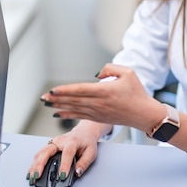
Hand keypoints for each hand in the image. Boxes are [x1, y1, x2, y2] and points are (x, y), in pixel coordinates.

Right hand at [26, 121, 100, 185]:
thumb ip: (84, 163)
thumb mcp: (91, 152)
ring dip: (35, 165)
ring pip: (40, 153)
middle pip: (47, 151)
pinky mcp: (49, 146)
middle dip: (40, 165)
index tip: (62, 176)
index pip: (67, 153)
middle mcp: (60, 141)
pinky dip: (34, 164)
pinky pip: (39, 154)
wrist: (83, 132)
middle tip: (37, 176)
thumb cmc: (86, 142)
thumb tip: (77, 173)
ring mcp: (53, 142)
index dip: (64, 165)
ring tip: (32, 177)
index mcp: (72, 141)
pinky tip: (31, 172)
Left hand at [41, 63, 164, 132]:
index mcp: (105, 91)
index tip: (53, 90)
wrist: (143, 114)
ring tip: (46, 103)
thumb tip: (96, 74)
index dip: (65, 90)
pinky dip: (67, 114)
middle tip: (43, 97)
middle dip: (57, 99)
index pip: (81, 90)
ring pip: (74, 109)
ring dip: (59, 106)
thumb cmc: (137, 92)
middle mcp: (99, 103)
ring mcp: (98, 112)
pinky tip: (58, 113)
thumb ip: (111, 68)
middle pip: (74, 100)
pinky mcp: (98, 118)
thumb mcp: (128, 73)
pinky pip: (79, 116)